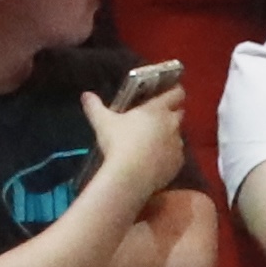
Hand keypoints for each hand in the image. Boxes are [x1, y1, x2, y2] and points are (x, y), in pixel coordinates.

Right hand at [80, 82, 189, 204]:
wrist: (130, 176)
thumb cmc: (118, 143)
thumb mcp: (103, 122)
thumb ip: (95, 107)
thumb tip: (86, 95)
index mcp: (157, 109)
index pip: (176, 92)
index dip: (174, 90)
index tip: (169, 91)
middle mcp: (172, 124)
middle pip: (179, 112)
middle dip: (171, 113)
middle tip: (155, 117)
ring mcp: (177, 144)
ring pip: (177, 135)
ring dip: (168, 135)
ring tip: (152, 142)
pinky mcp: (177, 163)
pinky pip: (176, 154)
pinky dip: (168, 155)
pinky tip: (154, 160)